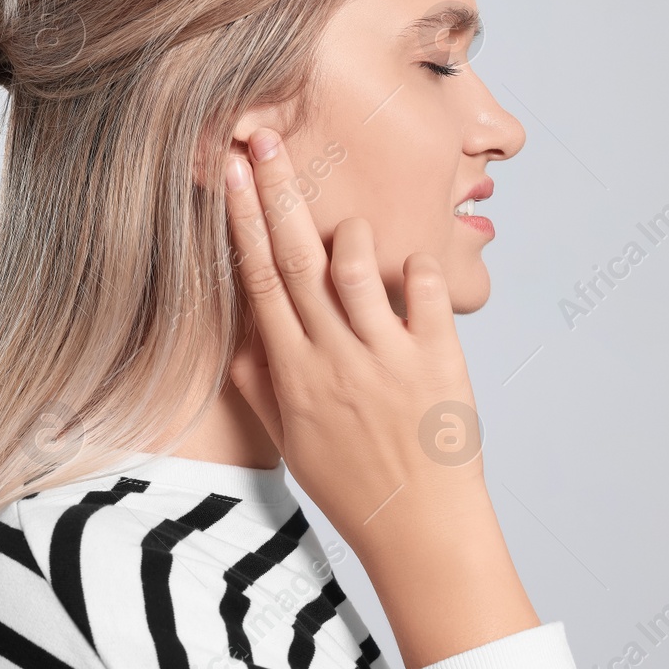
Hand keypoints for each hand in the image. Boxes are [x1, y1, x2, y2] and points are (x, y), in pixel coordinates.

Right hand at [222, 127, 490, 557]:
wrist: (420, 529)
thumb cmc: (353, 485)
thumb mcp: (290, 439)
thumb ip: (260, 382)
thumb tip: (236, 331)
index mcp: (295, 373)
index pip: (257, 281)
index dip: (241, 222)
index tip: (230, 173)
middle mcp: (335, 357)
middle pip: (296, 259)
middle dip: (277, 194)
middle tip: (264, 139)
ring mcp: (387, 357)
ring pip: (357, 265)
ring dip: (351, 233)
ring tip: (350, 226)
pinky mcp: (438, 360)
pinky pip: (424, 290)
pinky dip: (417, 265)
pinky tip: (413, 266)